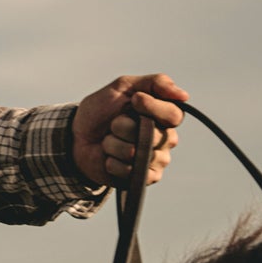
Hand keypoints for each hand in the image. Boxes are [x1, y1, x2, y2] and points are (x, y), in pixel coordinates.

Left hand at [71, 74, 186, 187]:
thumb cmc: (102, 111)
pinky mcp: (142, 179)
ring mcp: (155, 160)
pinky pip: (130, 172)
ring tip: (108, 140)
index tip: (134, 101)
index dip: (152, 108)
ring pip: (135, 153)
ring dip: (113, 144)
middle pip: (152, 135)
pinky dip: (112, 162)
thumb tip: (184, 96)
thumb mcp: (124, 86)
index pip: (174, 115)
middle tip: (113, 124)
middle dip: (123, 126)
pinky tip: (109, 158)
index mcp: (165, 117)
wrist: (77, 136)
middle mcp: (165, 139)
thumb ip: (155, 83)